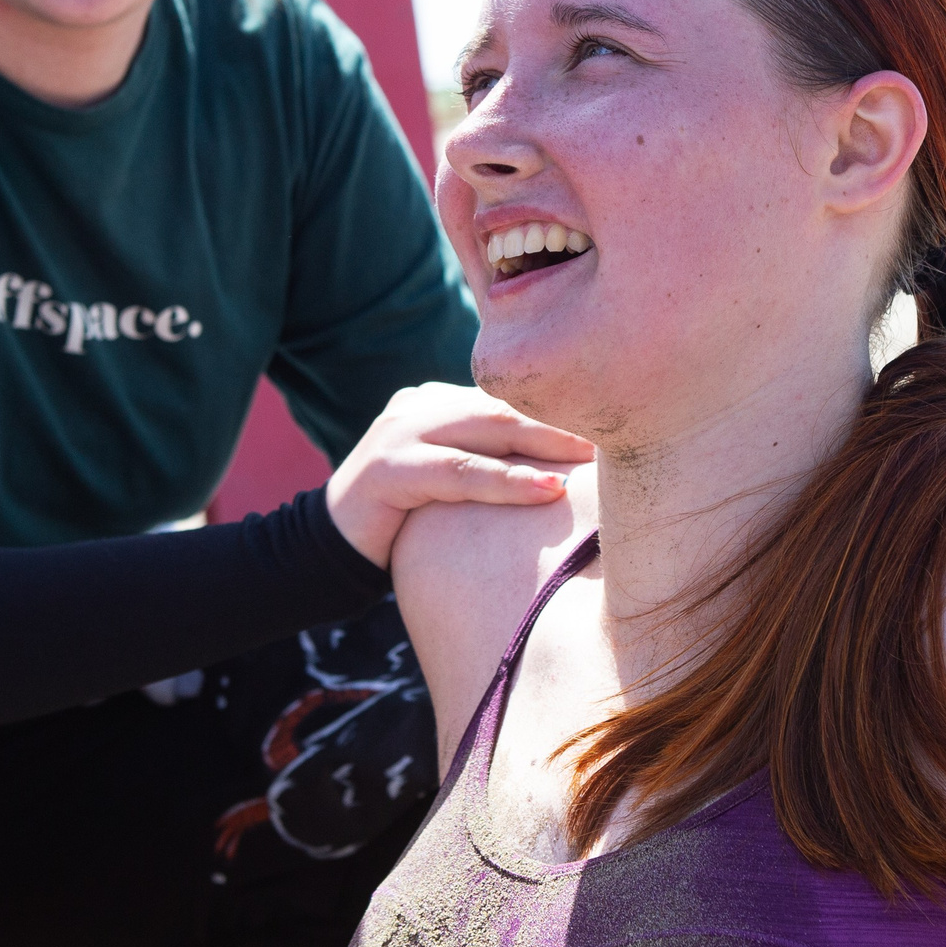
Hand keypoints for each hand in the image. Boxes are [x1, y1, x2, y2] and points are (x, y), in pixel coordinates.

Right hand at [326, 384, 592, 565]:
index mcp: (437, 401)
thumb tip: (567, 469)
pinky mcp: (388, 468)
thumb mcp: (450, 479)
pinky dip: (506, 482)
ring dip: (544, 444)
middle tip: (616, 432)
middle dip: (562, 418)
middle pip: (505, 406)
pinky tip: (546, 491)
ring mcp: (401, 432)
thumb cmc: (404, 519)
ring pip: (487, 432)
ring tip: (591, 457)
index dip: (559, 410)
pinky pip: (459, 473)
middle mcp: (420, 405)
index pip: (508, 400)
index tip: (611, 421)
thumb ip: (489, 461)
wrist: (328, 547)